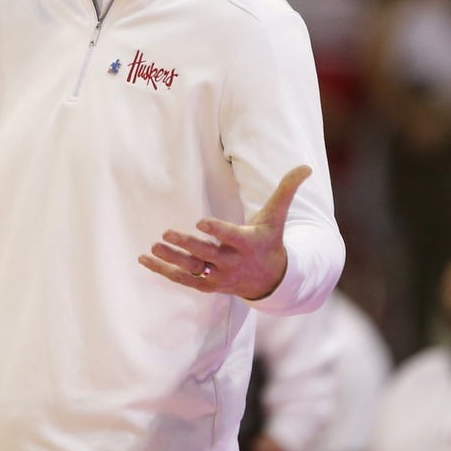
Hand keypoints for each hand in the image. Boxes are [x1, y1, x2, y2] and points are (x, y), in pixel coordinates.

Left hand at [138, 165, 310, 299]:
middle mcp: (233, 262)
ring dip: (172, 259)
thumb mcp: (278, 216)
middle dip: (188, 246)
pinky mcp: (207, 284)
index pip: (231, 236)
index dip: (217, 230)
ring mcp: (219, 276)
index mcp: (248, 242)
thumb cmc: (269, 239)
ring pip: (193, 270)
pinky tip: (145, 258)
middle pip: (208, 255)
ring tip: (154, 246)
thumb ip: (287, 190)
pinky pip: (183, 280)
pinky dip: (163, 271)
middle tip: (166, 233)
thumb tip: (306, 166)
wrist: (272, 278)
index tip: (200, 221)